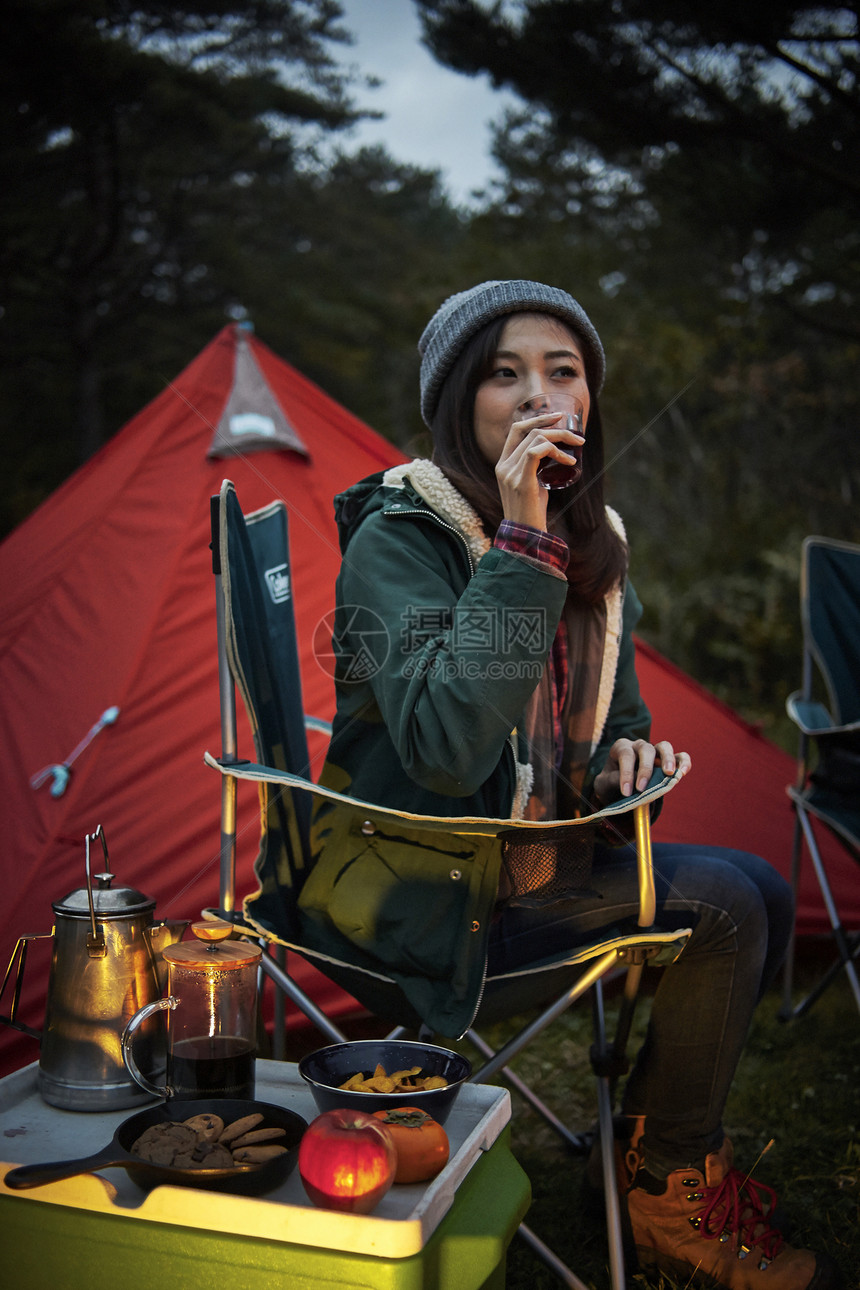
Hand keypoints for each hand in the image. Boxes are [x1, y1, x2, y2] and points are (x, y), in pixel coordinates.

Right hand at [494, 411, 584, 527]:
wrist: (525, 536)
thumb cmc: (532, 512)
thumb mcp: (532, 484)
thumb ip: (536, 468)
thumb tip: (555, 454)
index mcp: (503, 464)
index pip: (516, 429)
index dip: (537, 418)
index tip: (557, 417)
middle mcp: (503, 466)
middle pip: (529, 431)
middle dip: (556, 428)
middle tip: (576, 435)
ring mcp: (510, 473)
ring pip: (536, 439)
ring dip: (561, 440)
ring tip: (576, 450)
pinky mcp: (521, 481)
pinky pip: (537, 452)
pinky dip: (556, 451)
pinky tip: (569, 461)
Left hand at [593, 739, 690, 802]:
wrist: (617, 787)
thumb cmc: (610, 782)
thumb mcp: (604, 783)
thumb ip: (613, 780)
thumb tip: (631, 782)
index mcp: (621, 747)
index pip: (626, 755)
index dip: (626, 773)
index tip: (626, 792)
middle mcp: (638, 746)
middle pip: (645, 749)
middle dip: (645, 769)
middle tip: (641, 788)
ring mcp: (655, 751)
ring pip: (664, 747)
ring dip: (668, 759)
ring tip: (669, 774)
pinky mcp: (668, 761)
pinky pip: (679, 756)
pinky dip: (683, 762)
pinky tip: (684, 772)